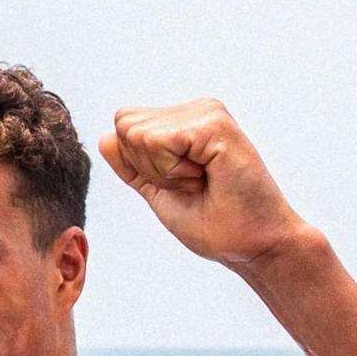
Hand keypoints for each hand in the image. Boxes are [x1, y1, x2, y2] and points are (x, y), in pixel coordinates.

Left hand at [101, 100, 317, 274]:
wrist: (251, 246)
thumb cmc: (214, 223)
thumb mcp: (160, 192)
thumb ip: (133, 166)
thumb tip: (105, 138)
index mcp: (185, 120)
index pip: (124, 125)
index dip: (142, 166)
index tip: (183, 185)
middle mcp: (197, 109)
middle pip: (126, 125)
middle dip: (149, 168)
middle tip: (193, 185)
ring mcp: (207, 112)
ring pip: (138, 134)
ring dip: (164, 173)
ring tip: (202, 182)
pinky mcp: (214, 124)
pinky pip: (157, 141)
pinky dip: (174, 172)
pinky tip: (207, 178)